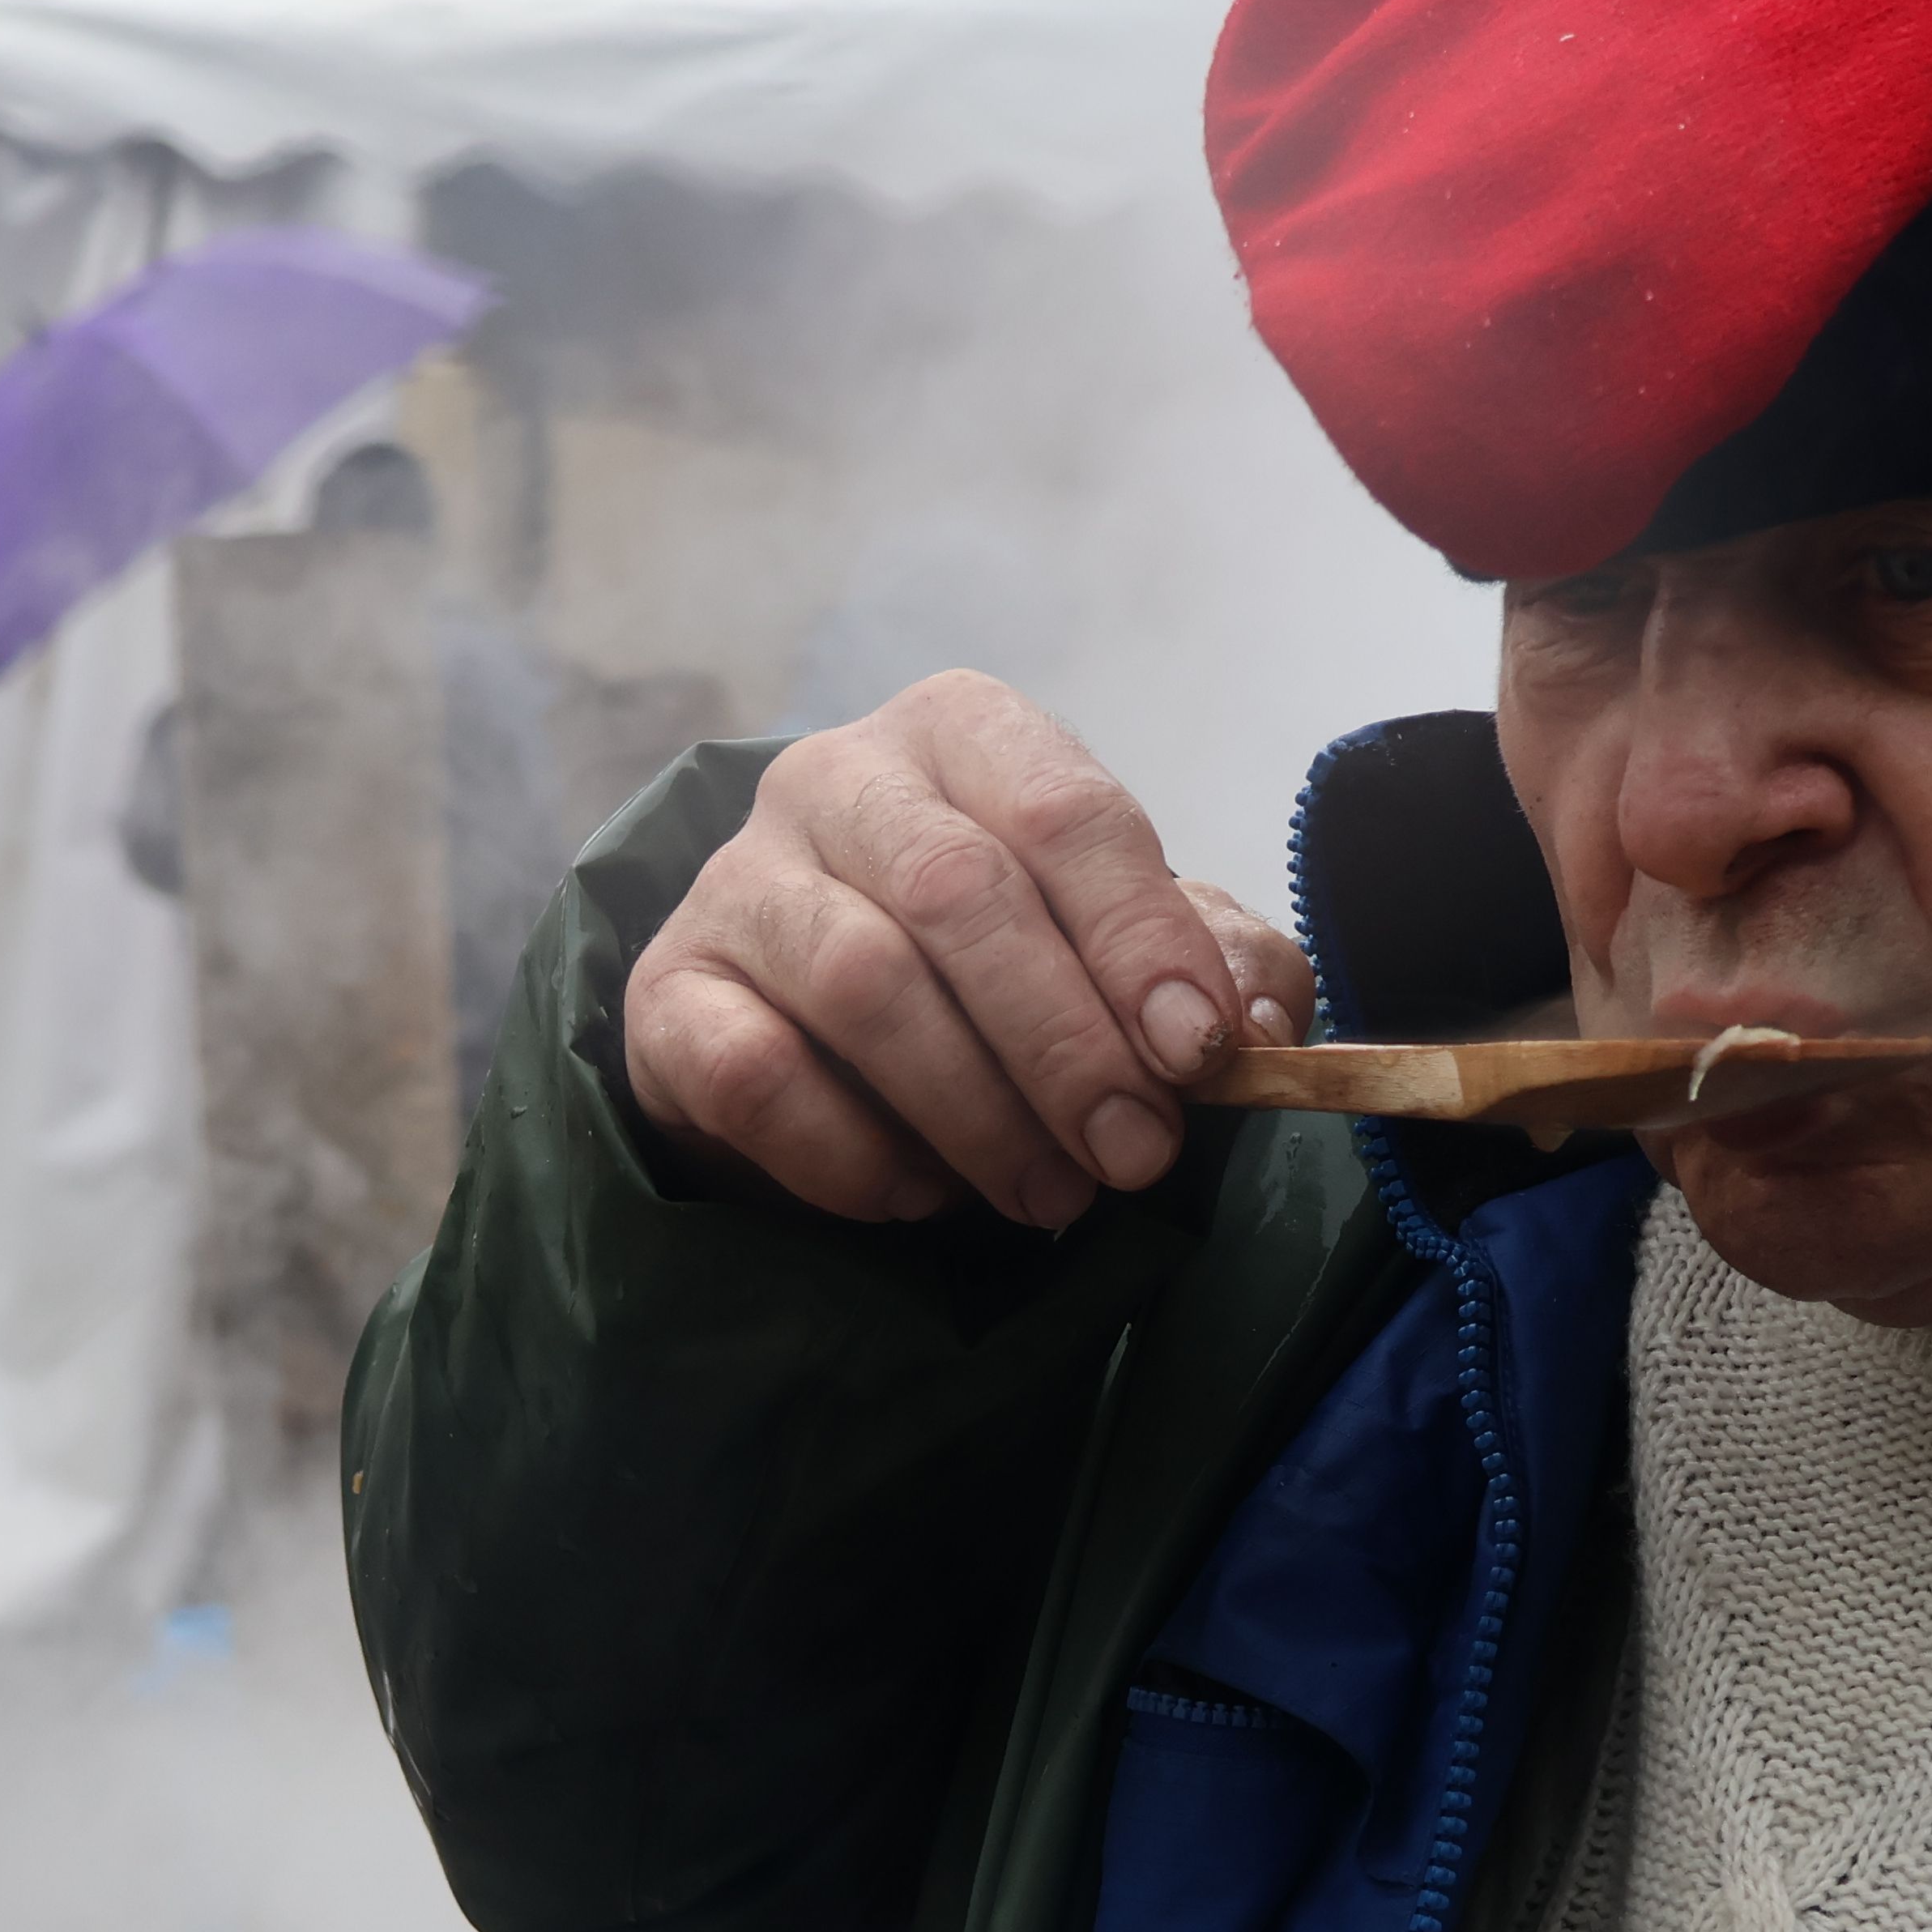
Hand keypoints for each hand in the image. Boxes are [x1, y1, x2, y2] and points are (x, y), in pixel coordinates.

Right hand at [626, 673, 1314, 1224]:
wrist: (806, 1035)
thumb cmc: (991, 974)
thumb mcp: (1122, 950)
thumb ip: (1214, 966)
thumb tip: (1260, 1025)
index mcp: (963, 734)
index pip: (1064, 812)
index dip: (1139, 939)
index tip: (1199, 1054)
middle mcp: (835, 778)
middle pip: (959, 894)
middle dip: (1064, 1043)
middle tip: (1132, 1156)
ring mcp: (736, 881)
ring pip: (860, 982)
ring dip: (974, 1111)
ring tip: (1047, 1195)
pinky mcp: (671, 993)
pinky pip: (757, 1074)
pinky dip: (852, 1155)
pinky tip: (916, 1197)